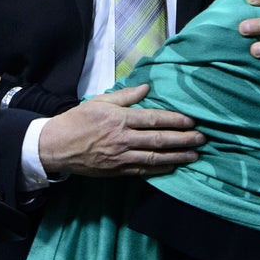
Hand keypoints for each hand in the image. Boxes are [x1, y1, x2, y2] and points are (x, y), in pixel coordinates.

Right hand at [38, 84, 204, 177]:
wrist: (57, 146)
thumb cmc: (78, 120)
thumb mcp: (100, 101)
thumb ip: (125, 96)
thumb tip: (147, 87)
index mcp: (119, 119)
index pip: (153, 119)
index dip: (175, 120)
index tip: (191, 121)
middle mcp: (123, 139)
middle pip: (159, 140)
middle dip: (183, 139)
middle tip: (202, 138)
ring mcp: (121, 158)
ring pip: (155, 158)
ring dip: (177, 157)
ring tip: (195, 155)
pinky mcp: (117, 171)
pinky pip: (143, 170)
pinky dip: (161, 169)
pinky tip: (173, 167)